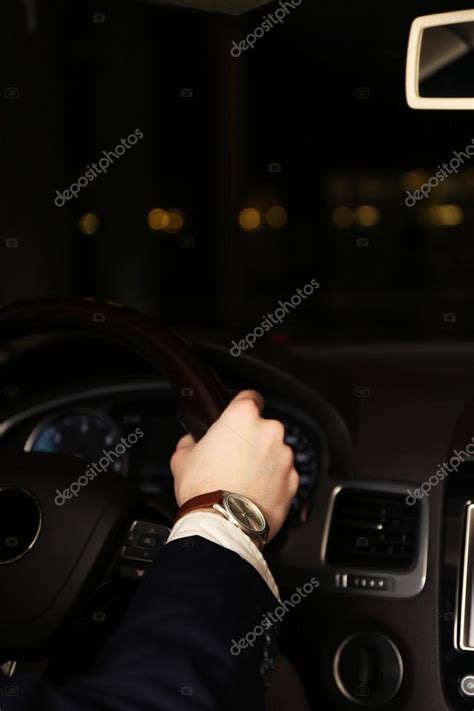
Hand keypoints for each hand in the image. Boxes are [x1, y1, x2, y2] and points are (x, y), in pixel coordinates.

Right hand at [170, 390, 298, 540]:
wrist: (223, 525)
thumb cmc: (205, 490)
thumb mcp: (182, 459)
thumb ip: (190, 442)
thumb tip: (192, 441)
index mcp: (243, 416)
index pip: (249, 396)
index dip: (242, 407)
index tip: (237, 419)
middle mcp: (269, 431)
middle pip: (263, 427)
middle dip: (252, 440)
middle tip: (233, 459)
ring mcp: (284, 456)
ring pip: (275, 452)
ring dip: (264, 462)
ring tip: (243, 481)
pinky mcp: (293, 480)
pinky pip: (283, 475)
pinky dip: (273, 482)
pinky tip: (254, 493)